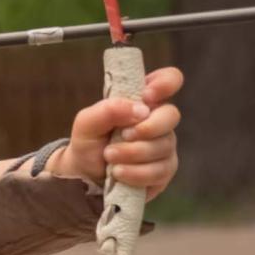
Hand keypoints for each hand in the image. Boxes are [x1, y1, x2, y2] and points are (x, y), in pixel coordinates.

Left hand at [52, 66, 182, 199]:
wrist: (83, 174)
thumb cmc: (89, 142)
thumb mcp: (87, 122)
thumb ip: (108, 110)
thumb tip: (141, 110)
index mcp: (142, 100)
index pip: (169, 79)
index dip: (165, 83)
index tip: (146, 97)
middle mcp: (158, 120)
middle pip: (172, 115)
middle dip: (146, 128)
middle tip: (122, 135)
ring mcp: (164, 145)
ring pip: (163, 147)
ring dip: (132, 153)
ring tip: (109, 156)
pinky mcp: (164, 170)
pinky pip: (159, 171)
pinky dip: (135, 173)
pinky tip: (118, 173)